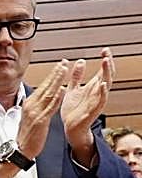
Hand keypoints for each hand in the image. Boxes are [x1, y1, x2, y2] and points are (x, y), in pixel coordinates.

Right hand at [15, 60, 66, 160]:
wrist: (20, 149)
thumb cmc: (27, 134)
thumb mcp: (29, 116)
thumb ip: (37, 105)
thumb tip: (44, 96)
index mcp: (29, 104)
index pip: (43, 86)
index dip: (52, 75)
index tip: (60, 65)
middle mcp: (31, 106)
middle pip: (46, 86)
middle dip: (56, 73)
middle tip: (64, 62)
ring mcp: (35, 113)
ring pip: (48, 94)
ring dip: (57, 81)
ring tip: (64, 71)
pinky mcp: (40, 121)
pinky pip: (50, 107)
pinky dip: (57, 98)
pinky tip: (62, 90)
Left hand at [61, 48, 113, 162]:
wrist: (70, 128)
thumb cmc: (72, 110)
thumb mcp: (73, 89)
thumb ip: (77, 76)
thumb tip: (80, 61)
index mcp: (93, 87)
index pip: (102, 70)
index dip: (105, 60)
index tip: (104, 49)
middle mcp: (97, 92)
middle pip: (107, 75)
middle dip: (108, 63)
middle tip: (106, 52)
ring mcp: (97, 101)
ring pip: (106, 85)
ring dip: (107, 73)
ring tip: (106, 62)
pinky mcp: (93, 110)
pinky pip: (100, 100)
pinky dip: (102, 92)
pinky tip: (102, 84)